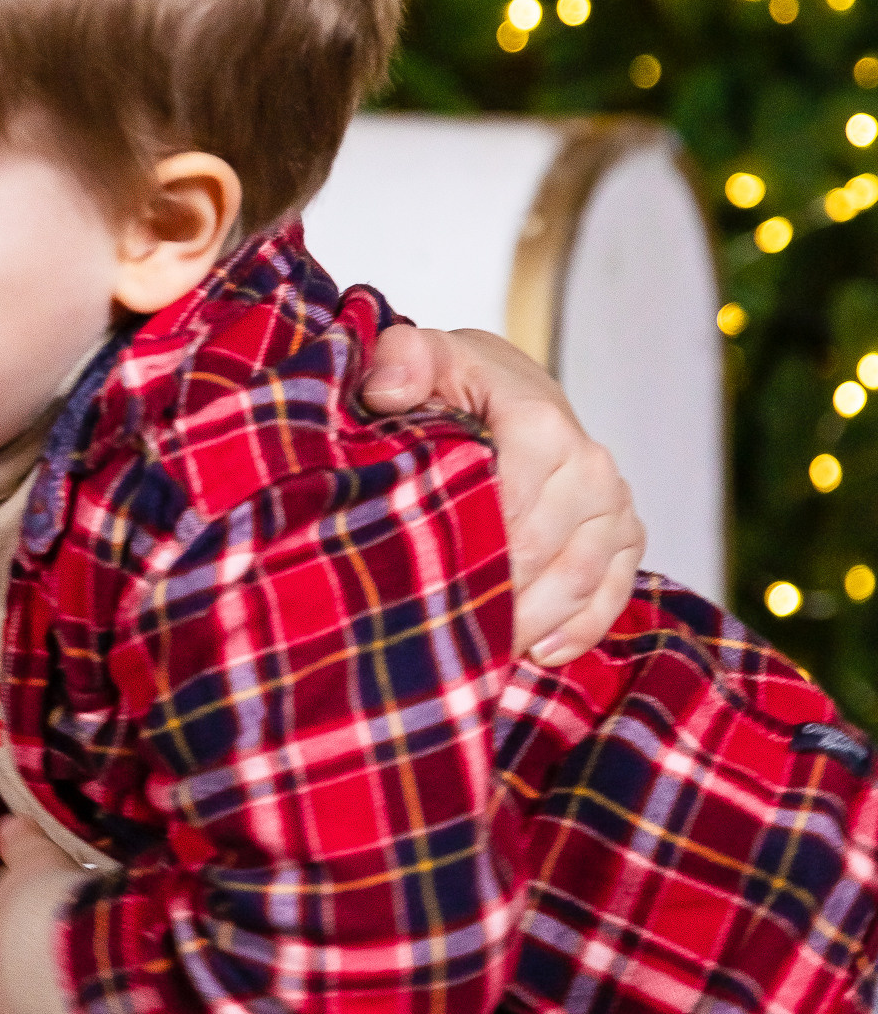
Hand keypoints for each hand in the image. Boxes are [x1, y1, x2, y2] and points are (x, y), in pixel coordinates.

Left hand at [0, 817, 98, 1013]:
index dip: (45, 955)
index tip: (67, 959)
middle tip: (90, 1000)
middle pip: (24, 1002)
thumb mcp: (37, 862)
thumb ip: (25, 845)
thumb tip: (9, 822)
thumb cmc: (50, 902)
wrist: (48, 948)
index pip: (14, 953)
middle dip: (53, 1002)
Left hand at [361, 323, 642, 665]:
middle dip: (492, 598)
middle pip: (541, 554)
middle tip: (442, 633)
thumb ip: (401, 359)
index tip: (423, 590)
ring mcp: (614, 501)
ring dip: (531, 624)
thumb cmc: (458, 381)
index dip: (466, 557)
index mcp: (541, 422)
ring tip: (483, 655)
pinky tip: (539, 654)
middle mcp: (590, 463)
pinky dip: (581, 629)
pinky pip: (614, 592)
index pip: (508, 510)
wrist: (510, 388)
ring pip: (579, 580)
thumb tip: (386, 388)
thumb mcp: (425, 357)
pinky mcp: (627, 532)